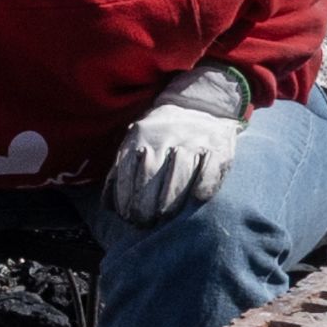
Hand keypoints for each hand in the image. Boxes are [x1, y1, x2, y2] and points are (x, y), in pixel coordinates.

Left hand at [107, 70, 251, 223]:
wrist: (200, 104)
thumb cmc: (162, 134)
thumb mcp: (136, 140)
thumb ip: (122, 168)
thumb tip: (108, 205)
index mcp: (141, 137)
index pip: (128, 172)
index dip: (125, 198)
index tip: (125, 216)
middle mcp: (165, 138)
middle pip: (150, 176)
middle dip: (144, 205)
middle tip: (143, 222)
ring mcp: (193, 141)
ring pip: (178, 174)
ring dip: (169, 200)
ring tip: (164, 217)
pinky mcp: (218, 148)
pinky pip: (210, 170)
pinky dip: (204, 186)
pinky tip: (197, 199)